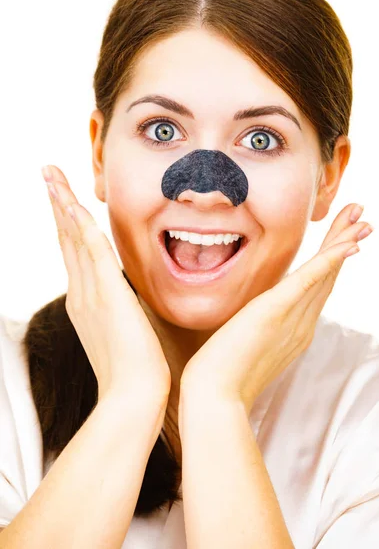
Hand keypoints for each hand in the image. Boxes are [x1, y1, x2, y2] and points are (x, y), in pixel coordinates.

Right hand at [41, 165, 170, 403]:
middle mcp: (82, 294)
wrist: (133, 398)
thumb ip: (122, 312)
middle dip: (57, 205)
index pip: (75, 254)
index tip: (62, 199)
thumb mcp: (125, 334)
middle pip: (66, 240)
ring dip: (62, 204)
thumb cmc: (136, 373)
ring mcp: (90, 293)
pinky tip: (72, 202)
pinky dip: (79, 224)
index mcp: (86, 303)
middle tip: (47, 175)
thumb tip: (128, 301)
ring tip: (50, 176)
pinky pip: (90, 250)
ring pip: (72, 238)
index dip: (67, 224)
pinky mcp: (108, 294)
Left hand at [180, 203, 372, 414]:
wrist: (214, 397)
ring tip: (360, 217)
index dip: (333, 261)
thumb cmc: (223, 374)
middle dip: (345, 243)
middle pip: (329, 277)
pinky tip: (345, 243)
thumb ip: (260, 329)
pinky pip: (308, 281)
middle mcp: (302, 324)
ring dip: (343, 242)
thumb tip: (256, 318)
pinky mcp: (275, 312)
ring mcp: (292, 320)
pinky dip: (328, 260)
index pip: (319, 288)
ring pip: (325, 274)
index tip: (345, 238)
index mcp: (296, 330)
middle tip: (363, 218)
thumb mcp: (248, 346)